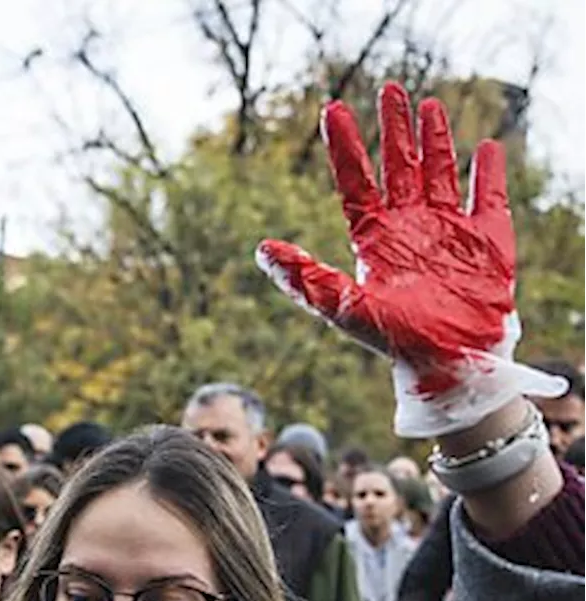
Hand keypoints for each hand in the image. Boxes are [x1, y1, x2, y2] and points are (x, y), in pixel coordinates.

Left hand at [256, 83, 564, 438]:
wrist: (449, 364)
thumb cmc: (396, 341)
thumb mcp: (345, 308)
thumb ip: (305, 279)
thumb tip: (261, 250)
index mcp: (375, 238)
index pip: (356, 180)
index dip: (345, 145)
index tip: (332, 109)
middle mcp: (409, 227)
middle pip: (398, 165)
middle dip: (394, 128)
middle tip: (389, 87)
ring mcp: (447, 229)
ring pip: (439, 171)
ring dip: (435, 138)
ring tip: (429, 103)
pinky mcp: (486, 238)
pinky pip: (488, 197)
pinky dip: (488, 172)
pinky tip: (485, 149)